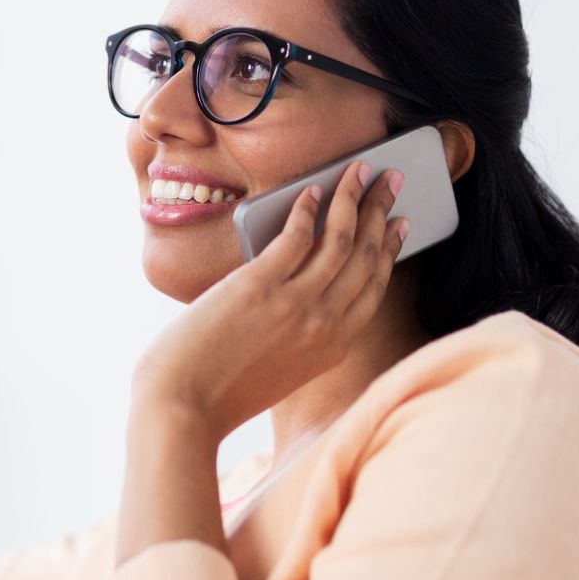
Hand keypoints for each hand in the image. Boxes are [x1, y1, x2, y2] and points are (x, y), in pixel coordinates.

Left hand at [131, 159, 407, 441]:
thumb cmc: (217, 394)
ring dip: (353, 197)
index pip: (373, 287)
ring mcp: (296, 304)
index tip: (397, 224)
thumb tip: (294, 283)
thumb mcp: (277, 370)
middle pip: (365, 256)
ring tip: (360, 170)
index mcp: (332, 347)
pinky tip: (312, 190)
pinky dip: (309, 208)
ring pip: (340, 239)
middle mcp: (324, 323)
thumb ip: (297, 334)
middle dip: (380, 211)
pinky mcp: (261, 286)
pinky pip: (298, 237)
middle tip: (389, 180)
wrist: (180, 409)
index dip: (389, 249)